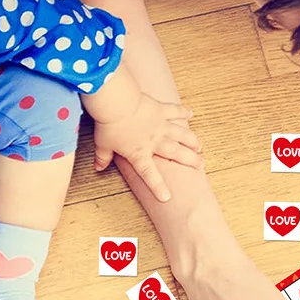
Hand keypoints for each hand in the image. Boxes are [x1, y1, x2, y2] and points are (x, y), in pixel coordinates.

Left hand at [88, 65, 201, 200]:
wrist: (117, 102)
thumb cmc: (109, 124)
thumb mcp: (103, 144)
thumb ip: (103, 157)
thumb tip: (98, 167)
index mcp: (139, 153)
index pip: (149, 174)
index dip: (158, 186)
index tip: (167, 197)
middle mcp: (154, 141)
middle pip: (175, 153)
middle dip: (190, 160)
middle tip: (201, 164)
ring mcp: (160, 125)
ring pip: (180, 134)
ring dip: (191, 140)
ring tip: (199, 145)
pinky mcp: (161, 110)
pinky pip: (174, 111)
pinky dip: (183, 112)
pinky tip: (191, 114)